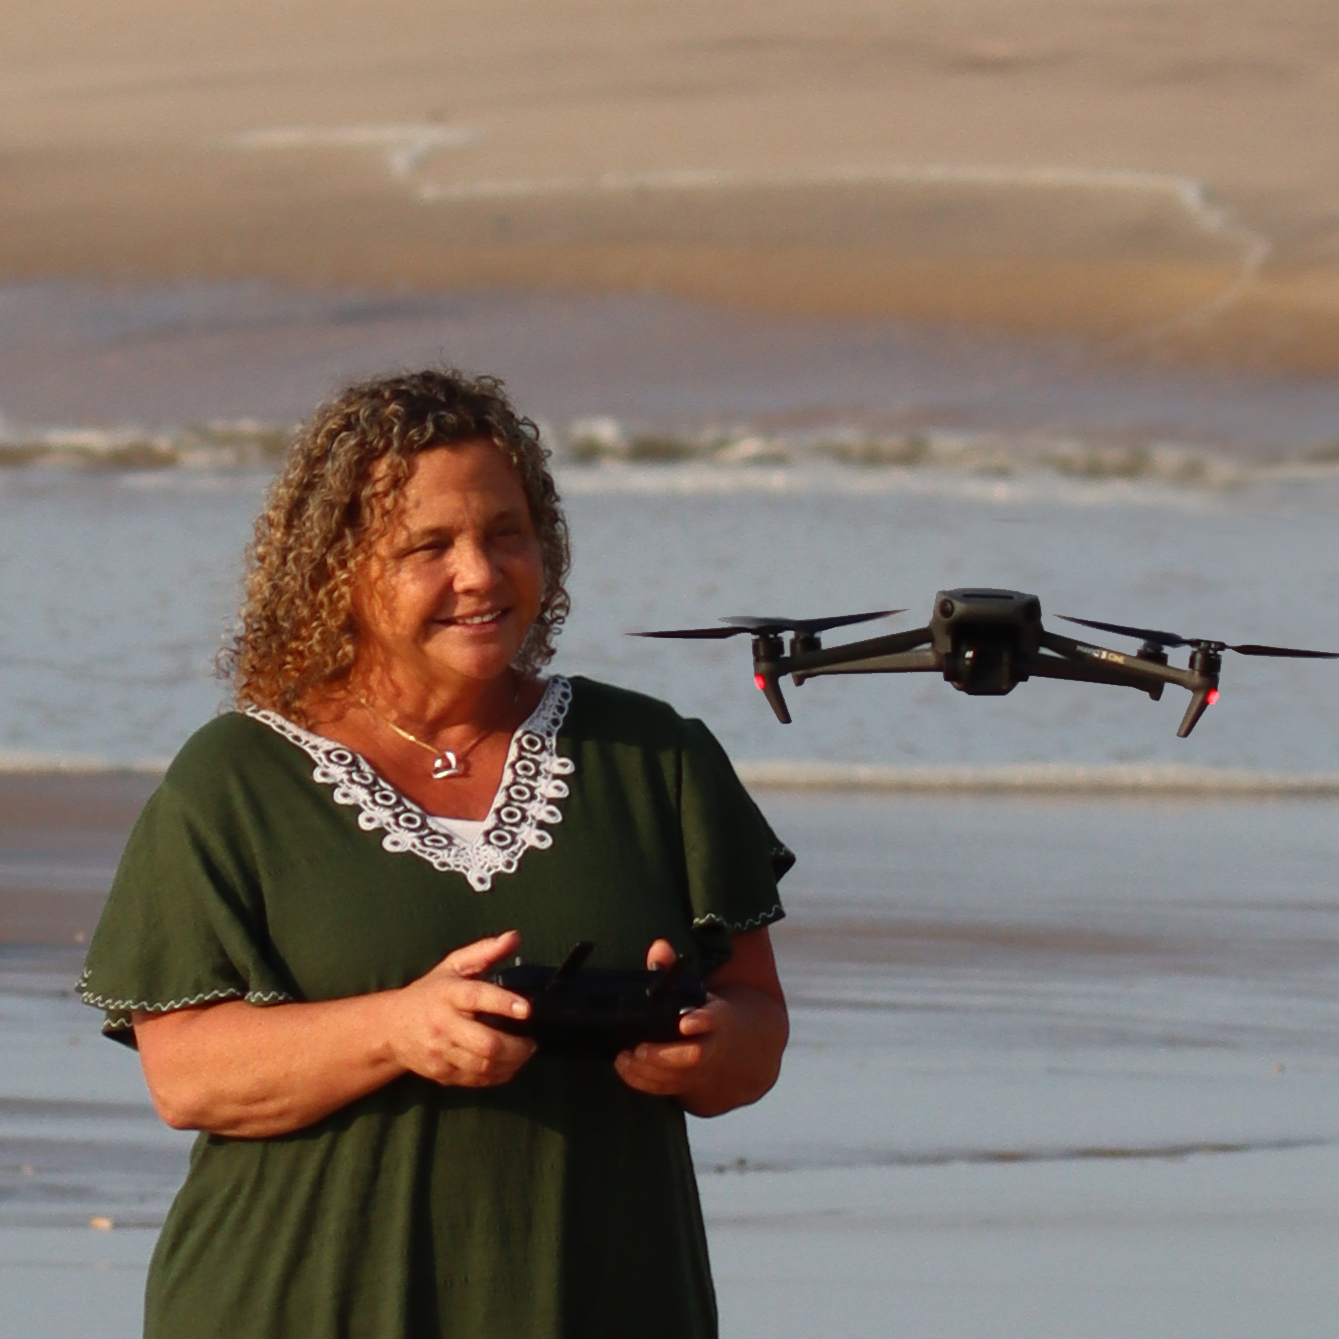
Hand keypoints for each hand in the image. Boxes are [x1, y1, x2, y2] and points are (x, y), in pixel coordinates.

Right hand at [387, 930, 536, 1087]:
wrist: (391, 1028)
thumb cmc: (430, 992)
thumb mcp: (454, 966)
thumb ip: (485, 952)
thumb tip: (515, 937)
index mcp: (448, 994)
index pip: (477, 997)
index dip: (504, 1003)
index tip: (527, 1009)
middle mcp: (443, 1025)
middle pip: (485, 1043)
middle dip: (516, 1047)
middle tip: (532, 1041)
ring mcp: (441, 1052)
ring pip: (483, 1066)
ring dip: (512, 1063)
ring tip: (525, 1053)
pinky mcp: (441, 1073)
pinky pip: (476, 1080)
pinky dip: (498, 1076)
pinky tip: (509, 1066)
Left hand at [613, 939, 725, 1100]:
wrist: (723, 1044)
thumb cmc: (696, 1010)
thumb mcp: (690, 988)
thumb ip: (671, 968)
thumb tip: (658, 947)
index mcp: (716, 1017)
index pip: (714, 1019)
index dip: (702, 1021)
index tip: (684, 1023)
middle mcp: (710, 1045)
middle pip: (694, 1056)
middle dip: (665, 1055)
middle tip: (639, 1048)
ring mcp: (698, 1069)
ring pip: (677, 1077)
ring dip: (649, 1071)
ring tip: (625, 1058)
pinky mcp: (684, 1084)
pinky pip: (664, 1089)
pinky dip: (643, 1082)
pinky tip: (624, 1068)